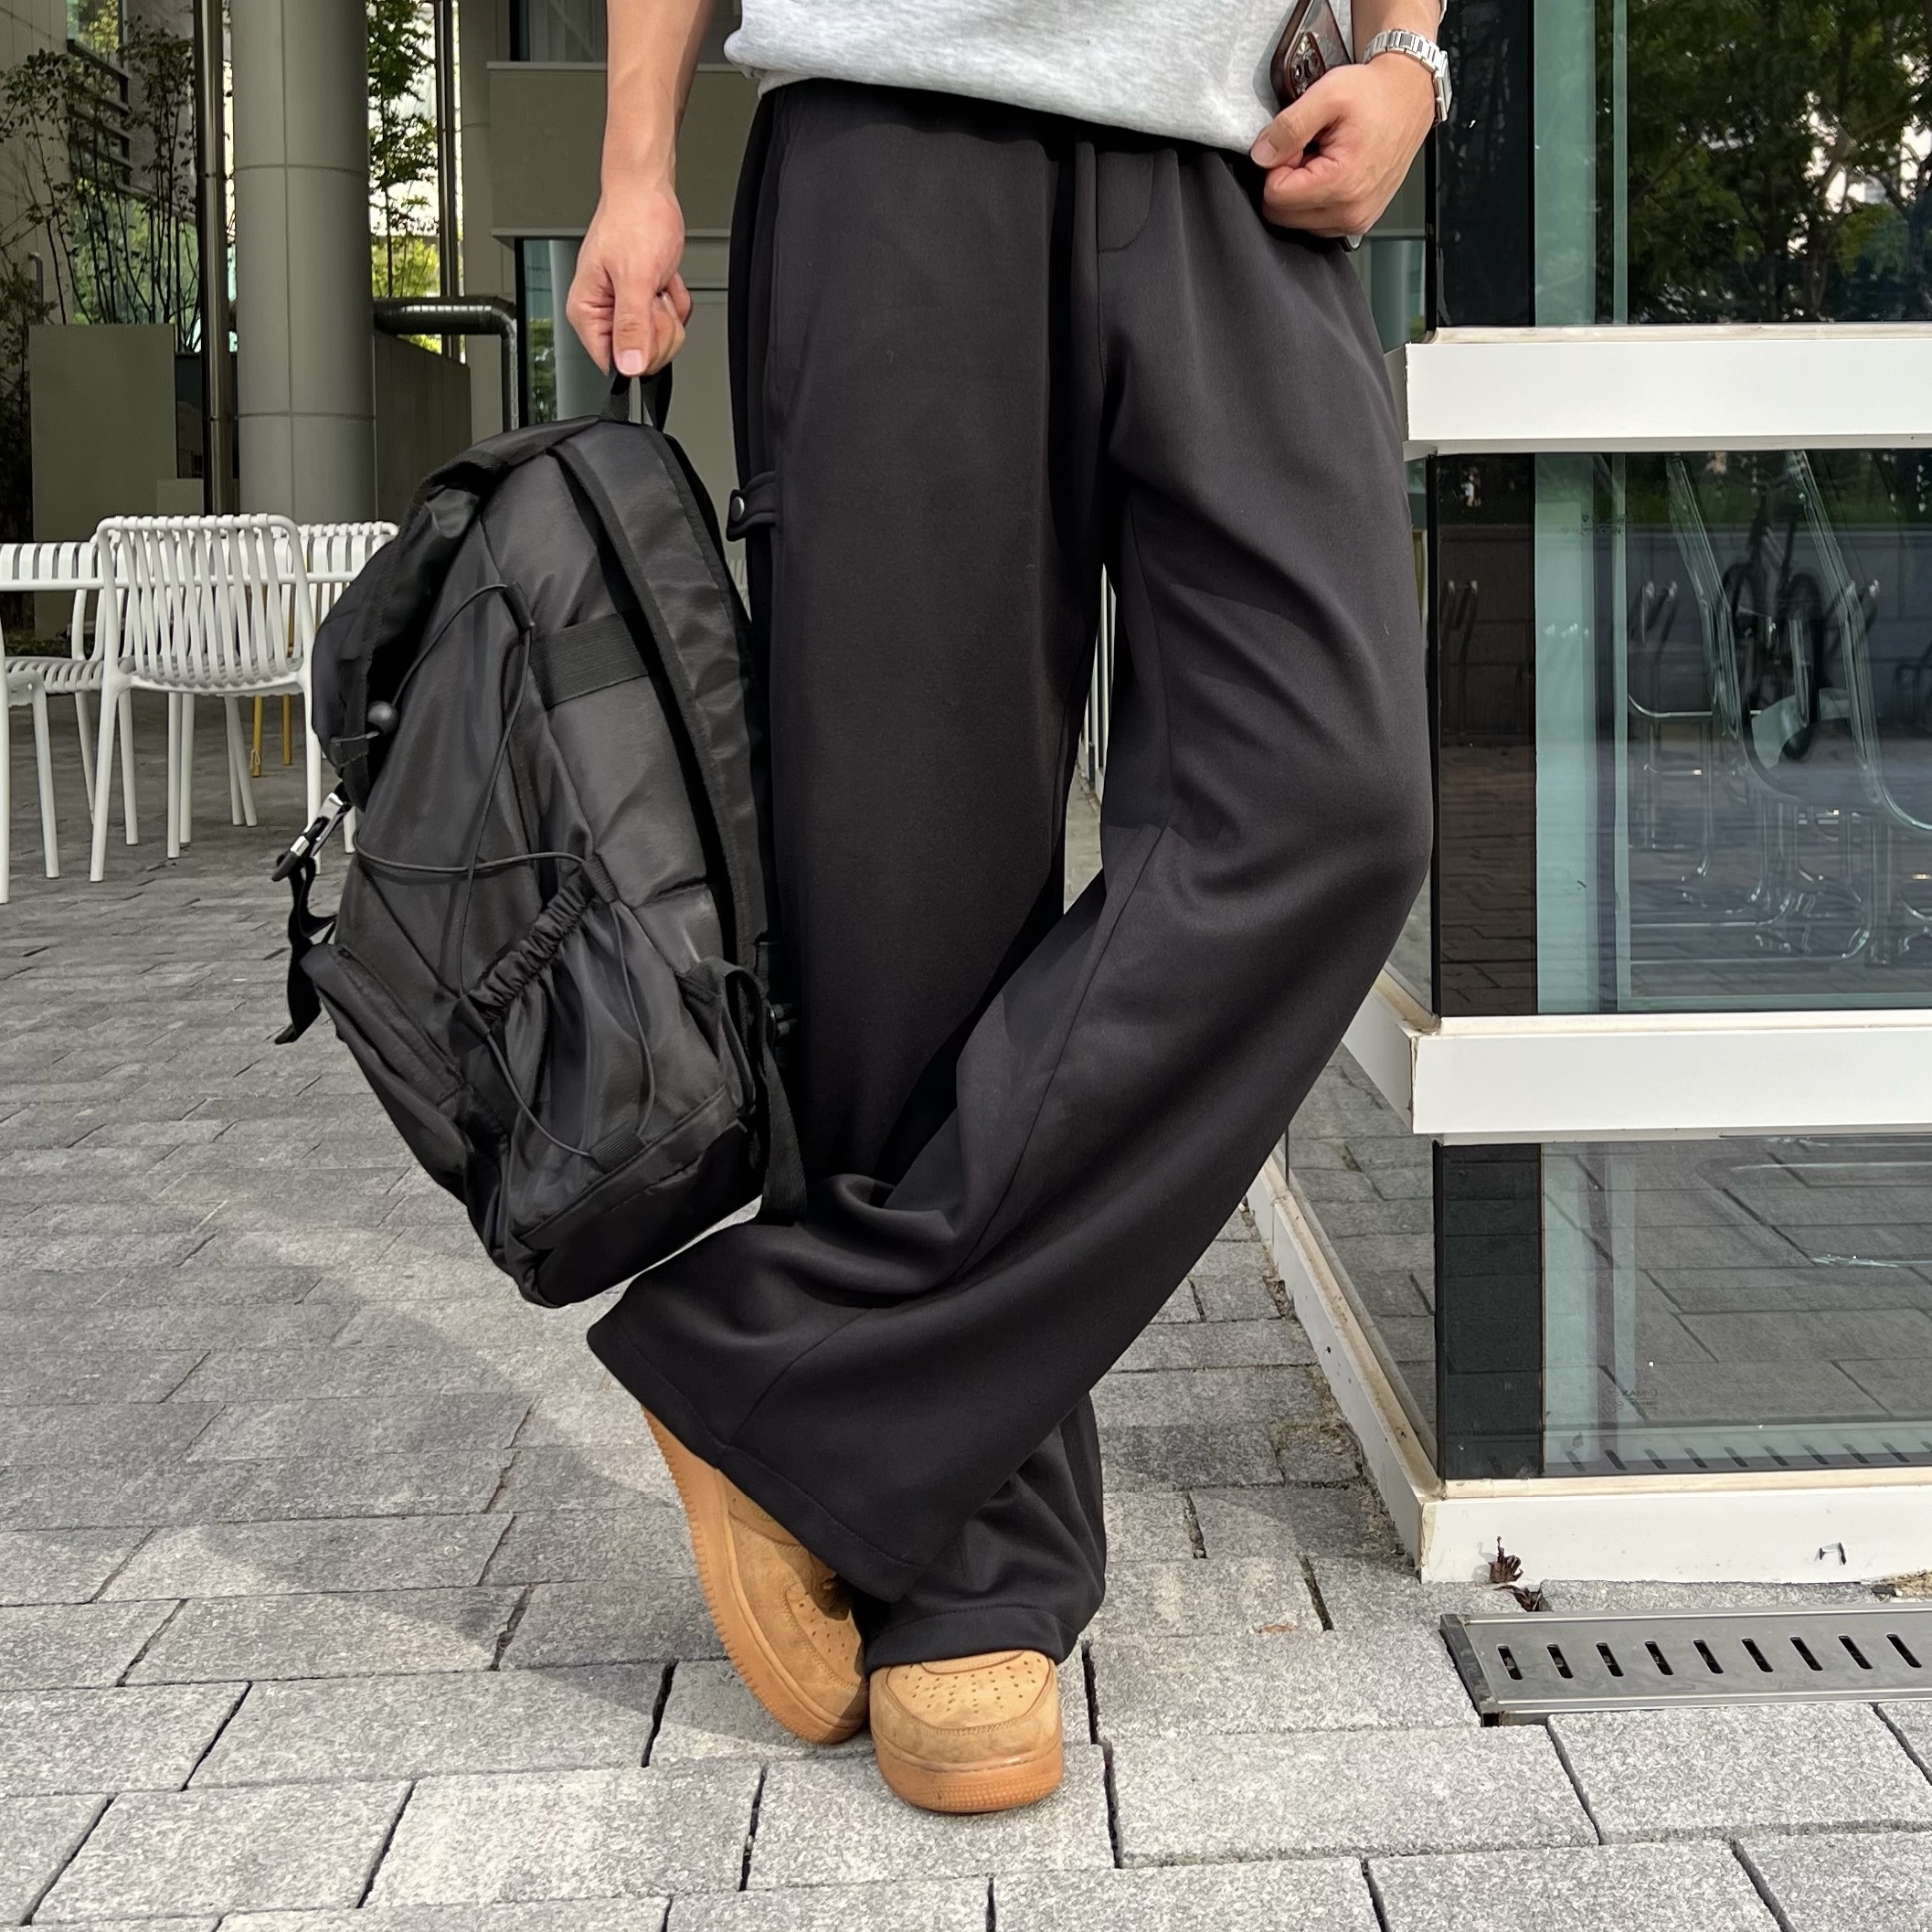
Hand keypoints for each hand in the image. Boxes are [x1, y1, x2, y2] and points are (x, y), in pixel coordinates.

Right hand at [566, 175, 694, 375]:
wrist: (648, 192)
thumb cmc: (635, 220)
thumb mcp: (635, 275)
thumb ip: (632, 325)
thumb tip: (628, 366)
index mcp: (587, 312)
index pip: (613, 363)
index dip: (639, 350)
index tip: (646, 318)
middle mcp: (603, 315)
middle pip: (641, 356)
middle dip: (658, 325)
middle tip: (651, 292)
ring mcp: (624, 310)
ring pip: (659, 341)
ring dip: (668, 311)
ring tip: (655, 281)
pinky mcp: (644, 304)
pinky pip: (669, 323)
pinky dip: (675, 301)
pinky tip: (663, 279)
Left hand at [1249, 53, 1435, 236]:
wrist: (1409, 98)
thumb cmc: (1377, 95)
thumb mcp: (1327, 95)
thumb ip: (1288, 127)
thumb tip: (1261, 155)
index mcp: (1342, 184)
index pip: (1275, 196)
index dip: (1277, 164)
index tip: (1296, 144)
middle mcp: (1351, 212)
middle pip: (1282, 214)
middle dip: (1287, 180)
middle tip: (1309, 149)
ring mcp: (1356, 221)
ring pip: (1296, 220)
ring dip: (1301, 190)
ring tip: (1324, 157)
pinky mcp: (1358, 221)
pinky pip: (1315, 221)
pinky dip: (1315, 197)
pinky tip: (1332, 170)